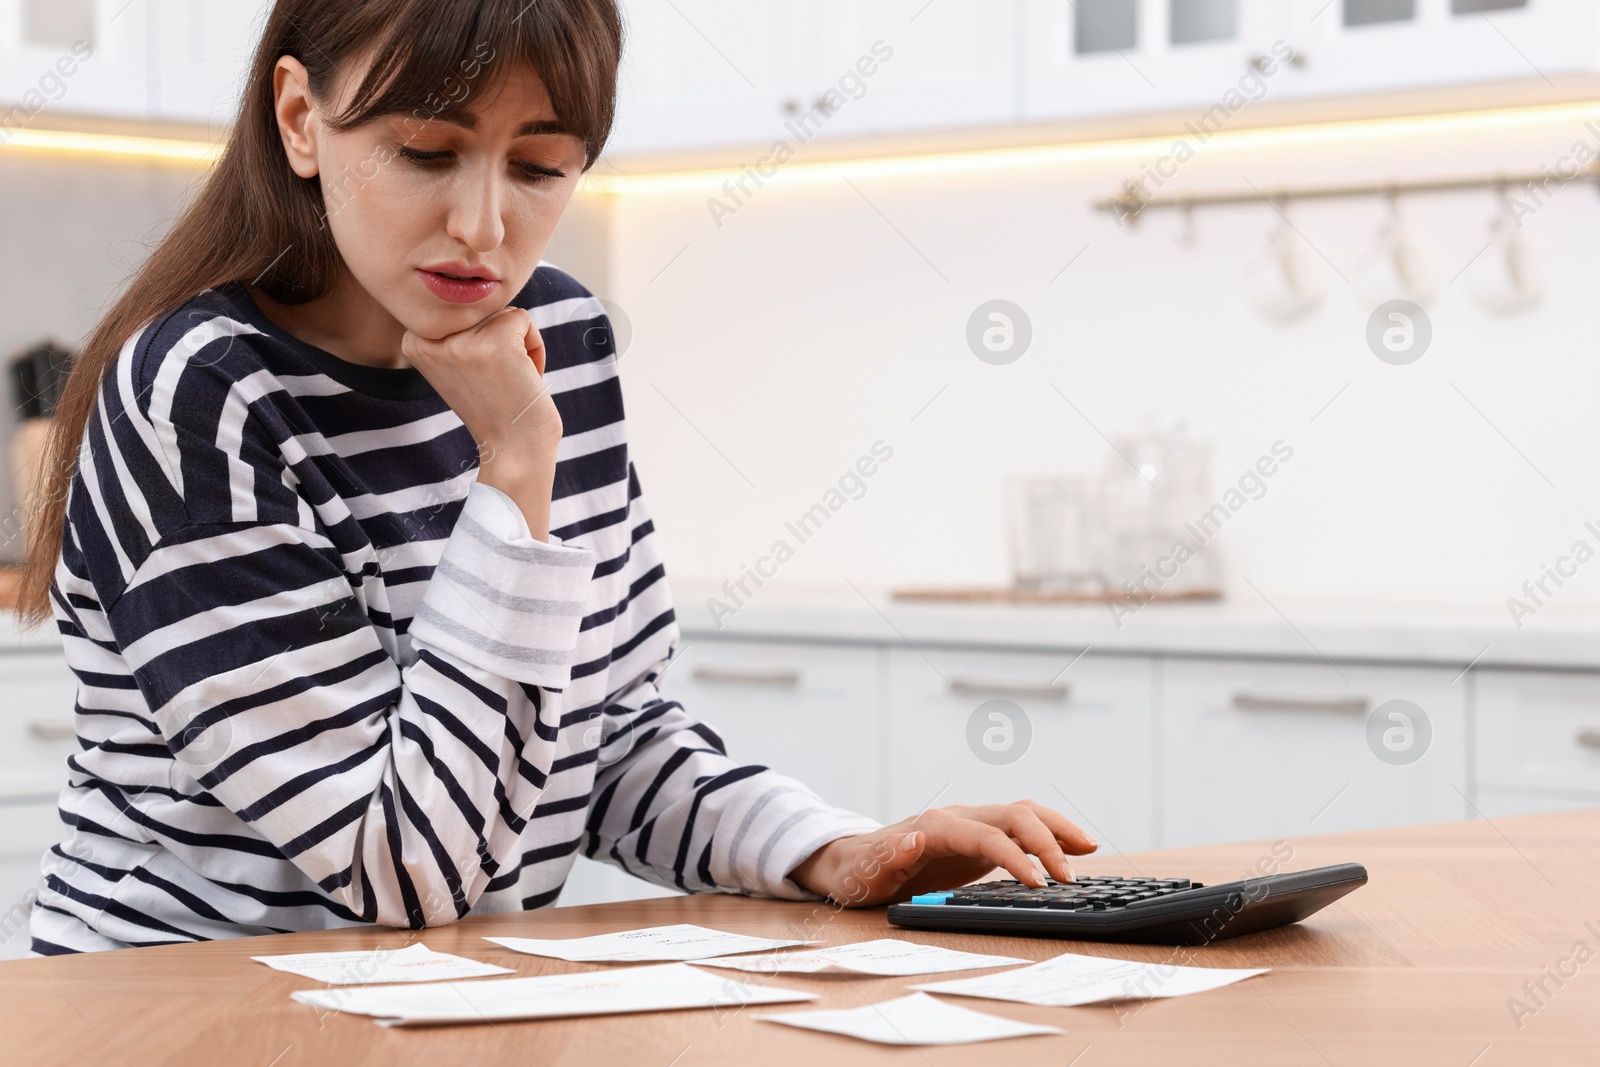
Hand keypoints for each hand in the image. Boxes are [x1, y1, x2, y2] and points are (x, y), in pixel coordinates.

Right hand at [402, 306, 562, 536]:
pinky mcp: (495, 341)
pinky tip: (522, 378)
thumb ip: (453, 330)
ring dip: (518, 346)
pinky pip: (525, 319)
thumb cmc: (494, 407)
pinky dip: (535, 348)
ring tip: (508, 381)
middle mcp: (429, 338)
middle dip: (500, 342)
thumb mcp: (457, 363)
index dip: (480, 340)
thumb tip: (465, 286)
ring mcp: (461, 339)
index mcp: (413, 340)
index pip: (457, 309)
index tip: (478, 376)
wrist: (513, 450)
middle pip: (481, 308)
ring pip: (503, 313)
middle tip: (496, 382)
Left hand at [787, 801, 1097, 906]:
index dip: (1014, 857)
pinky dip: (1050, 833)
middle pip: (1014, 815)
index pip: (986, 835)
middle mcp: (959, 817)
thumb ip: (889, 855)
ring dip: (1057, 829)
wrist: (853, 860)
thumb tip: (917, 836)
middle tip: (1069, 879)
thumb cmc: (859, 871)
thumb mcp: (865, 872)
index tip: (1038, 883)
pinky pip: (1022, 828)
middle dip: (1046, 842)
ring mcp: (971, 823)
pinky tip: (1074, 847)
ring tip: (1089, 849)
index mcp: (935, 826)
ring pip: (1024, 813)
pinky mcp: (980, 837)